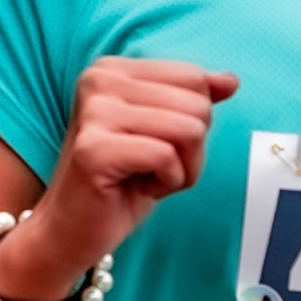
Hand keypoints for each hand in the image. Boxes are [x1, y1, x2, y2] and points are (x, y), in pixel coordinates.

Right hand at [0, 56, 239, 299]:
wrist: (70, 231)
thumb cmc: (119, 183)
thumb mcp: (163, 134)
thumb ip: (192, 100)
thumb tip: (230, 80)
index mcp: (113, 68)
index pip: (195, 79)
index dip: (194, 122)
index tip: (158, 145)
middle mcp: (99, 79)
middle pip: (197, 105)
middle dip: (191, 150)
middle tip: (153, 169)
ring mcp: (94, 112)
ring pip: (189, 130)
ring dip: (182, 169)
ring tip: (147, 178)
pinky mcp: (94, 148)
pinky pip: (167, 157)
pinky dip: (167, 183)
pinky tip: (137, 189)